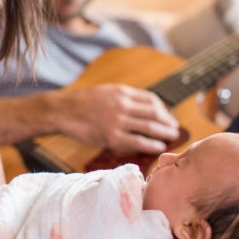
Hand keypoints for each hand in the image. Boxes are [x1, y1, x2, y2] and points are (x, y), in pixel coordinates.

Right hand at [61, 84, 179, 153]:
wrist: (64, 112)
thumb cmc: (84, 102)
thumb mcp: (106, 91)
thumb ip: (124, 96)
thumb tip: (143, 105)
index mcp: (122, 92)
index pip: (151, 99)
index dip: (163, 109)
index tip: (167, 115)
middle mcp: (123, 105)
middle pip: (154, 112)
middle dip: (168, 120)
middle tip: (175, 127)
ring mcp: (118, 121)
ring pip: (149, 127)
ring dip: (164, 132)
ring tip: (172, 136)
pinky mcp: (112, 137)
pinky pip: (137, 141)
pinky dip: (151, 144)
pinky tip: (158, 147)